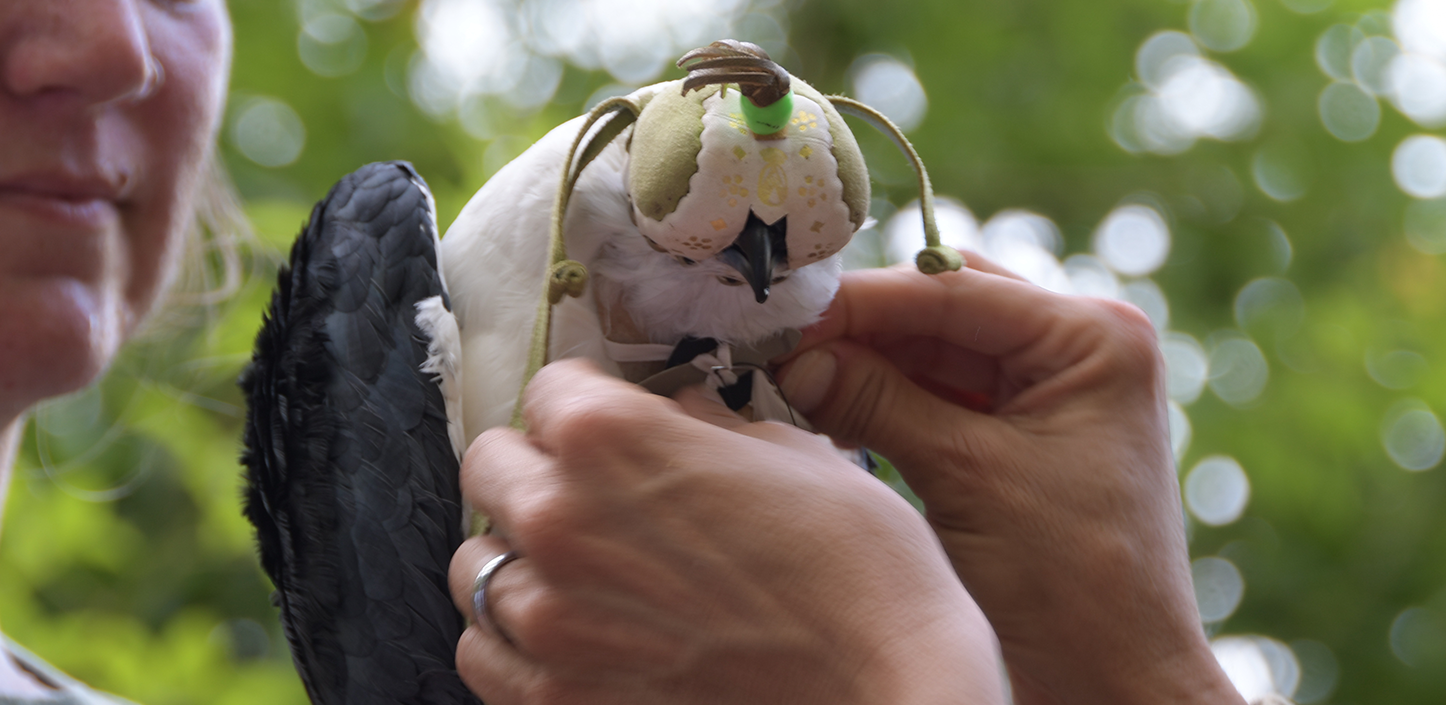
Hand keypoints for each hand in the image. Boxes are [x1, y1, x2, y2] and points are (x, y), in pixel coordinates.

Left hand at [448, 360, 1004, 703]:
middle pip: (491, 464)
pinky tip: (568, 635)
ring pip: (476, 564)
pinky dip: (510, 639)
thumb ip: (706, 429)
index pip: (549, 389)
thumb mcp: (795, 456)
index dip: (589, 403)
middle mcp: (557, 518)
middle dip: (538, 468)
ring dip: (518, 556)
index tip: (617, 425)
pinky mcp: (553, 701)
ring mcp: (547, 619)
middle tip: (595, 494)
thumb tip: (676, 417)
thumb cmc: (861, 569)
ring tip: (580, 571)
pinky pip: (481, 652)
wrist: (889, 698)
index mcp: (611, 437)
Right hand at [775, 258, 1243, 704]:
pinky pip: (941, 392)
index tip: (785, 316)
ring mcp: (1052, 388)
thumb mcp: (966, 476)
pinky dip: (887, 398)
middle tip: (783, 345)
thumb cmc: (1071, 582)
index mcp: (1093, 336)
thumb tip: (795, 359)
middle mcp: (1079, 346)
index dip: (861, 302)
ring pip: (936, 348)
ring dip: (868, 362)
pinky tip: (832, 406)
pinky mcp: (1024, 430)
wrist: (1112, 677)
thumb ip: (878, 402)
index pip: (953, 290)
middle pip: (945, 308)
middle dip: (863, 327)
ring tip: (795, 378)